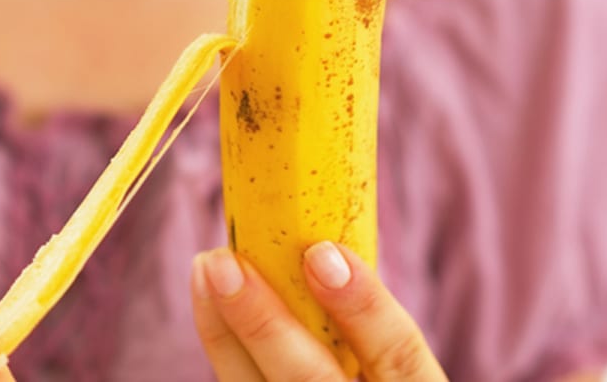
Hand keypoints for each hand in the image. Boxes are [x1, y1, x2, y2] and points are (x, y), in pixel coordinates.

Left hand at [192, 242, 446, 380]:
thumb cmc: (380, 369)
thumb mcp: (394, 353)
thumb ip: (366, 315)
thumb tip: (320, 239)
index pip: (400, 356)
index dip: (367, 308)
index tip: (323, 253)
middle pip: (314, 381)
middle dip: (264, 324)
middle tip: (225, 263)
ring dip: (224, 333)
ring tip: (205, 269)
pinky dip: (223, 349)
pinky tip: (209, 306)